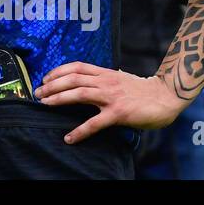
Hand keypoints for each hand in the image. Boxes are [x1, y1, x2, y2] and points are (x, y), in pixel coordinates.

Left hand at [36, 61, 188, 143]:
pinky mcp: (118, 113)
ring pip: (79, 93)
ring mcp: (111, 96)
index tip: (45, 78)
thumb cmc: (142, 90)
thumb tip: (88, 81)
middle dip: (52, 85)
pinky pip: (94, 123)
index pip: (76, 66)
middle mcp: (105, 82)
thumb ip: (104, 79)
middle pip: (72, 78)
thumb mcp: (120, 79)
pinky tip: (69, 137)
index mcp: (105, 73)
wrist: (165, 96)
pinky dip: (80, 131)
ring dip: (59, 99)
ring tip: (44, 105)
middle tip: (38, 93)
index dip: (58, 71)